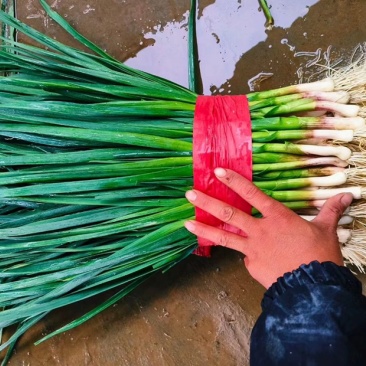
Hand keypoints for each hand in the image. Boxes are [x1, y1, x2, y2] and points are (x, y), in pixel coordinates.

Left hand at [184, 168, 352, 287]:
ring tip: (186, 223)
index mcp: (277, 217)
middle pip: (229, 213)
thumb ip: (331, 210)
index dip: (235, 181)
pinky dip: (243, 253)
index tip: (218, 172)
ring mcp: (252, 249)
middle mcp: (260, 230)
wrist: (313, 289)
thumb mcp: (325, 230)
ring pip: (224, 236)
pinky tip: (251, 257)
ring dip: (204, 228)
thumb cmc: (320, 256)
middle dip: (207, 202)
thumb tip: (348, 195)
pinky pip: (243, 256)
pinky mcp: (250, 265)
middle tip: (190, 194)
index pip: (252, 194)